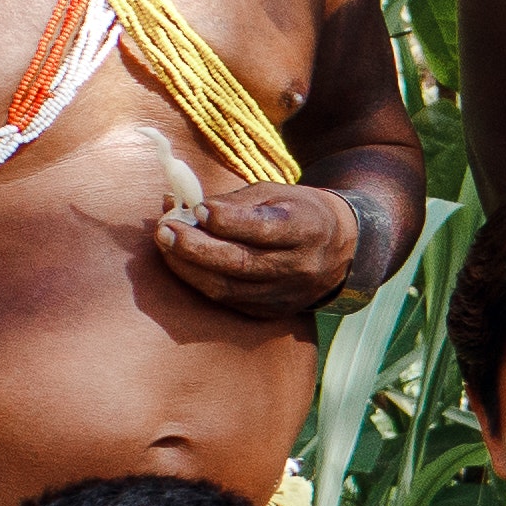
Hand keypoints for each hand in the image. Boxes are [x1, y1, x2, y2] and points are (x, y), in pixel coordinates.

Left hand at [148, 175, 366, 316]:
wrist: (341, 250)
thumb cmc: (299, 211)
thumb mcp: (276, 193)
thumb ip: (234, 202)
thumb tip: (188, 208)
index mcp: (306, 228)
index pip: (262, 228)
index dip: (226, 220)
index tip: (197, 208)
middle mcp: (299, 266)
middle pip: (239, 263)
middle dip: (195, 247)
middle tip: (165, 230)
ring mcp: (286, 294)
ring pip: (228, 288)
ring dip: (189, 268)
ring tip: (166, 246)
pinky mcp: (272, 311)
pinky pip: (229, 301)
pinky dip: (201, 282)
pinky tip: (183, 265)